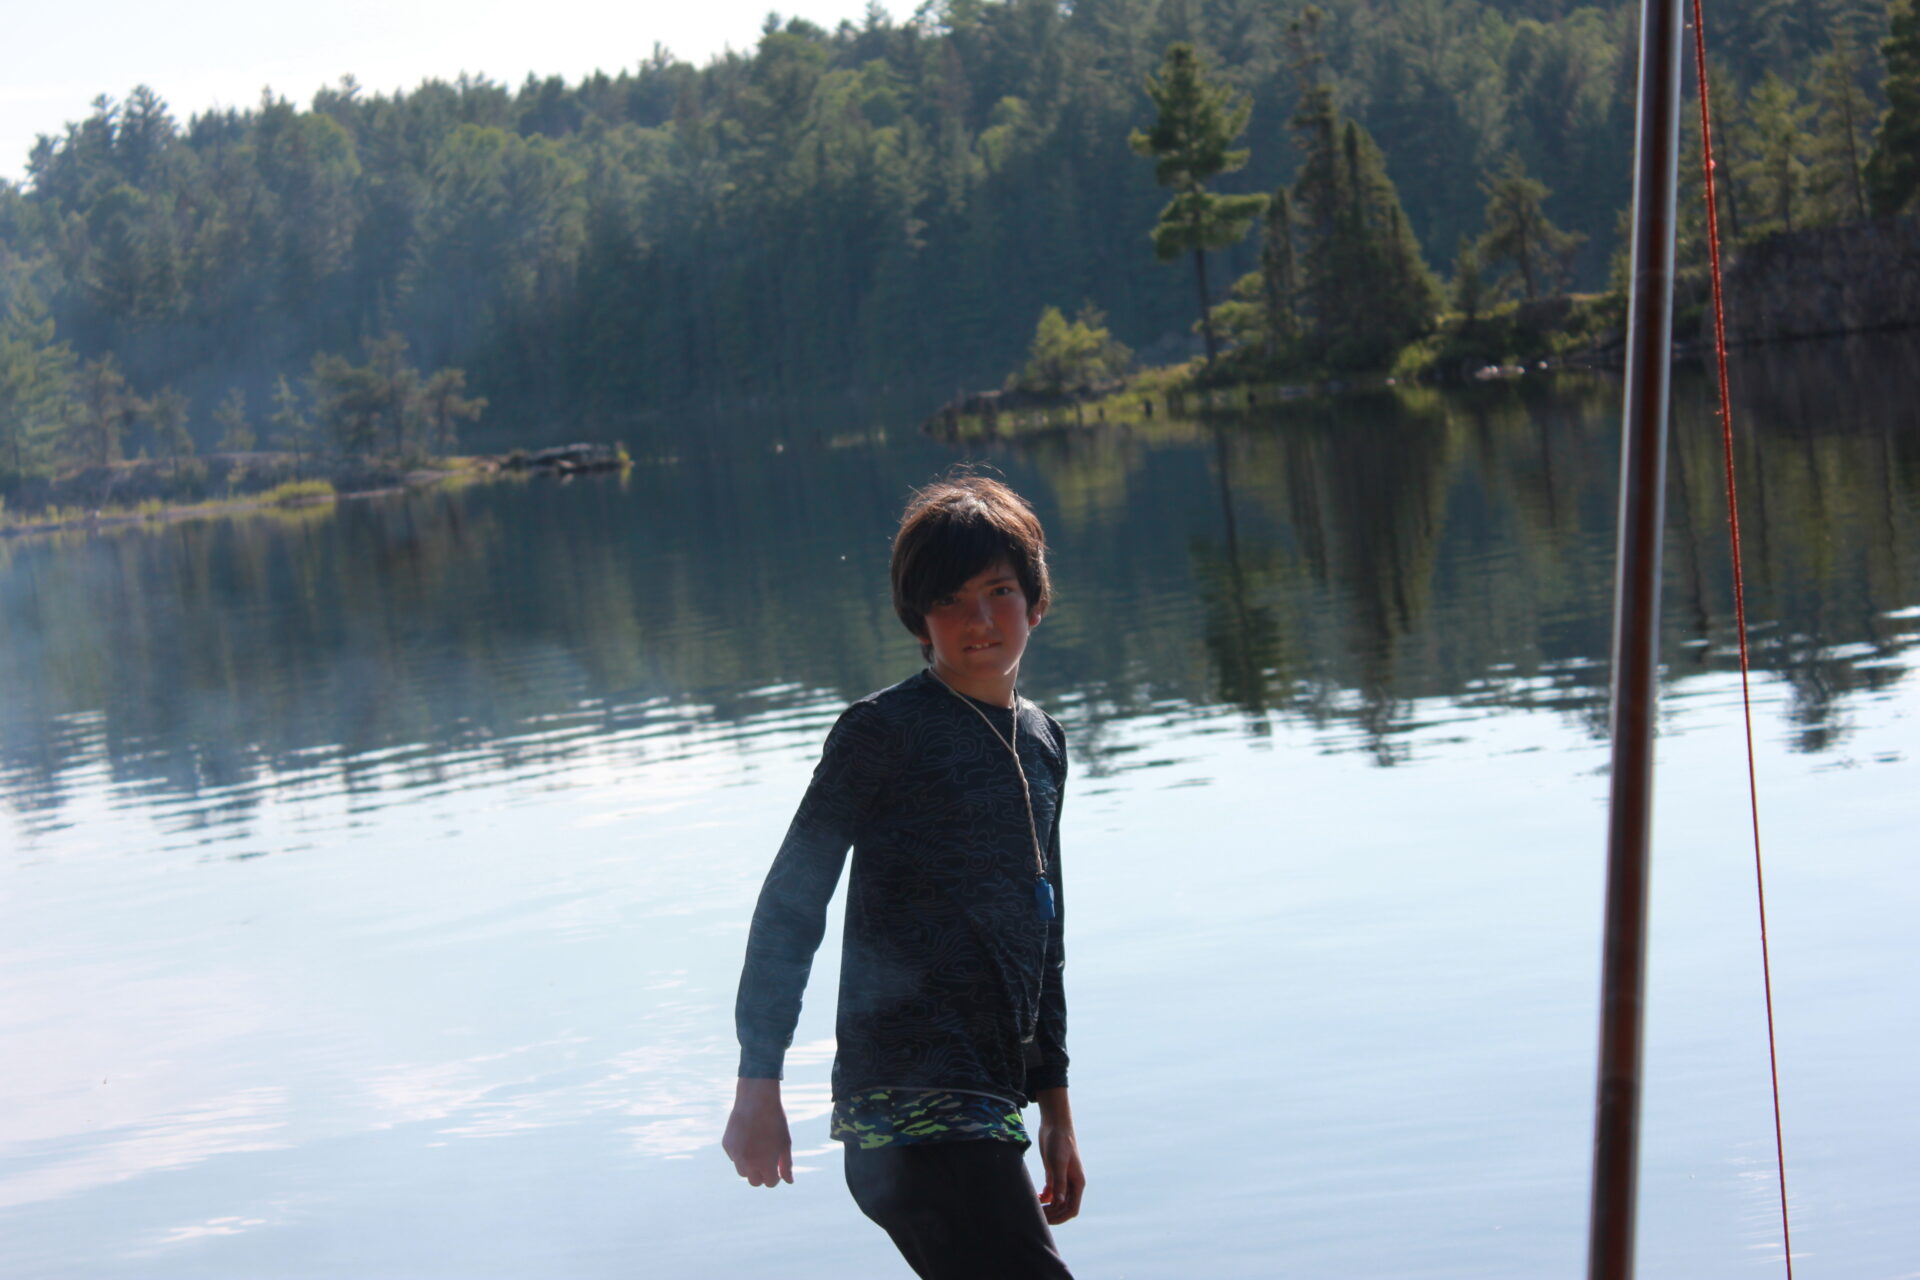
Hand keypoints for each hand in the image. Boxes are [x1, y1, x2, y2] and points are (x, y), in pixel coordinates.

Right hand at [723, 1077, 792, 1186]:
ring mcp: (735, 1154)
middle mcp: (748, 1162)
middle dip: (762, 1175)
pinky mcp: (727, 1146)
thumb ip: (787, 1165)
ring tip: (757, 1149)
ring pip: (742, 1171)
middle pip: (754, 1181)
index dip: (775, 1177)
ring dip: (750, 1166)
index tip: (777, 1167)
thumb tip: (789, 1182)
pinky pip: (734, 1157)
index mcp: (765, 1164)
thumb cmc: (775, 1121)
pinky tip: (747, 1138)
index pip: (770, 1183)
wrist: (756, 1099)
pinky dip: (740, 1153)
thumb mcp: (785, 1143)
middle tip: (767, 1161)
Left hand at [1034, 1087, 1084, 1224]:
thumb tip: (1059, 1201)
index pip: (1072, 1209)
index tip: (1046, 1221)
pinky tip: (1034, 1198)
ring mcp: (1062, 1179)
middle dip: (1052, 1215)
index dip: (1060, 1217)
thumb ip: (1059, 1182)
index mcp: (1077, 1183)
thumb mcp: (1058, 1162)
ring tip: (1033, 1209)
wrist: (1054, 1124)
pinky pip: (1050, 1192)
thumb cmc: (1059, 1142)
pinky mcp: (1053, 1173)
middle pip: (1064, 1208)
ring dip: (1047, 1208)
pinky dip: (1043, 1198)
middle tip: (1036, 1216)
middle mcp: (1071, 1183)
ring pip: (1056, 1201)